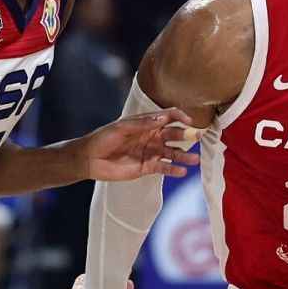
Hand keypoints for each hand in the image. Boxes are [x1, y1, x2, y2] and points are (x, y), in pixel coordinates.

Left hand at [78, 108, 200, 181]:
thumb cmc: (103, 138)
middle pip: (174, 135)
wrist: (90, 159)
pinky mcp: (147, 167)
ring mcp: (151, 152)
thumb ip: (142, 124)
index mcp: (146, 123)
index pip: (169, 117)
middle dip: (187, 136)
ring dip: (184, 156)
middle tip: (198, 137)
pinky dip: (174, 169)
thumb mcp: (122, 128)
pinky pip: (164, 167)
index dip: (180, 117)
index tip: (190, 121)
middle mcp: (152, 136)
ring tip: (194, 160)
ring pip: (173, 153)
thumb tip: (163, 118)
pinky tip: (182, 172)